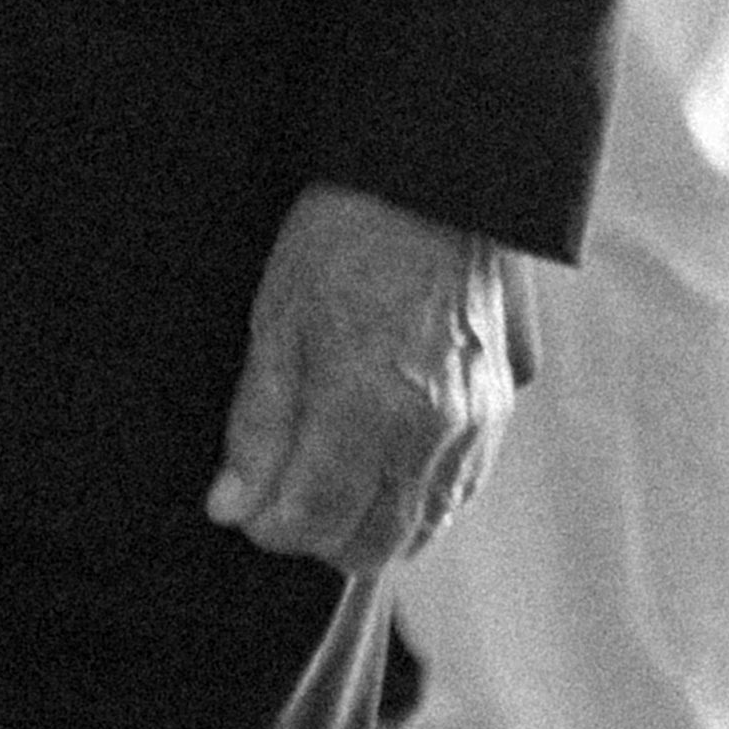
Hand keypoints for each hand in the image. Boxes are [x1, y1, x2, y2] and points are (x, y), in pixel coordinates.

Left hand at [206, 182, 513, 571]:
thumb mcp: (276, 325)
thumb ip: (257, 428)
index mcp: (368, 407)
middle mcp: (432, 430)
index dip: (267, 525)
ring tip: (326, 481)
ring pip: (421, 529)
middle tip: (280, 496)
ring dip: (368, 525)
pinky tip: (379, 469)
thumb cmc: (340, 243)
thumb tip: (231, 508)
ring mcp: (475, 425)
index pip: (313, 520)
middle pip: (372, 543)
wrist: (429, 185)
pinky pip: (457, 493)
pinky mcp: (497, 412)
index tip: (243, 504)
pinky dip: (414, 501)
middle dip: (317, 535)